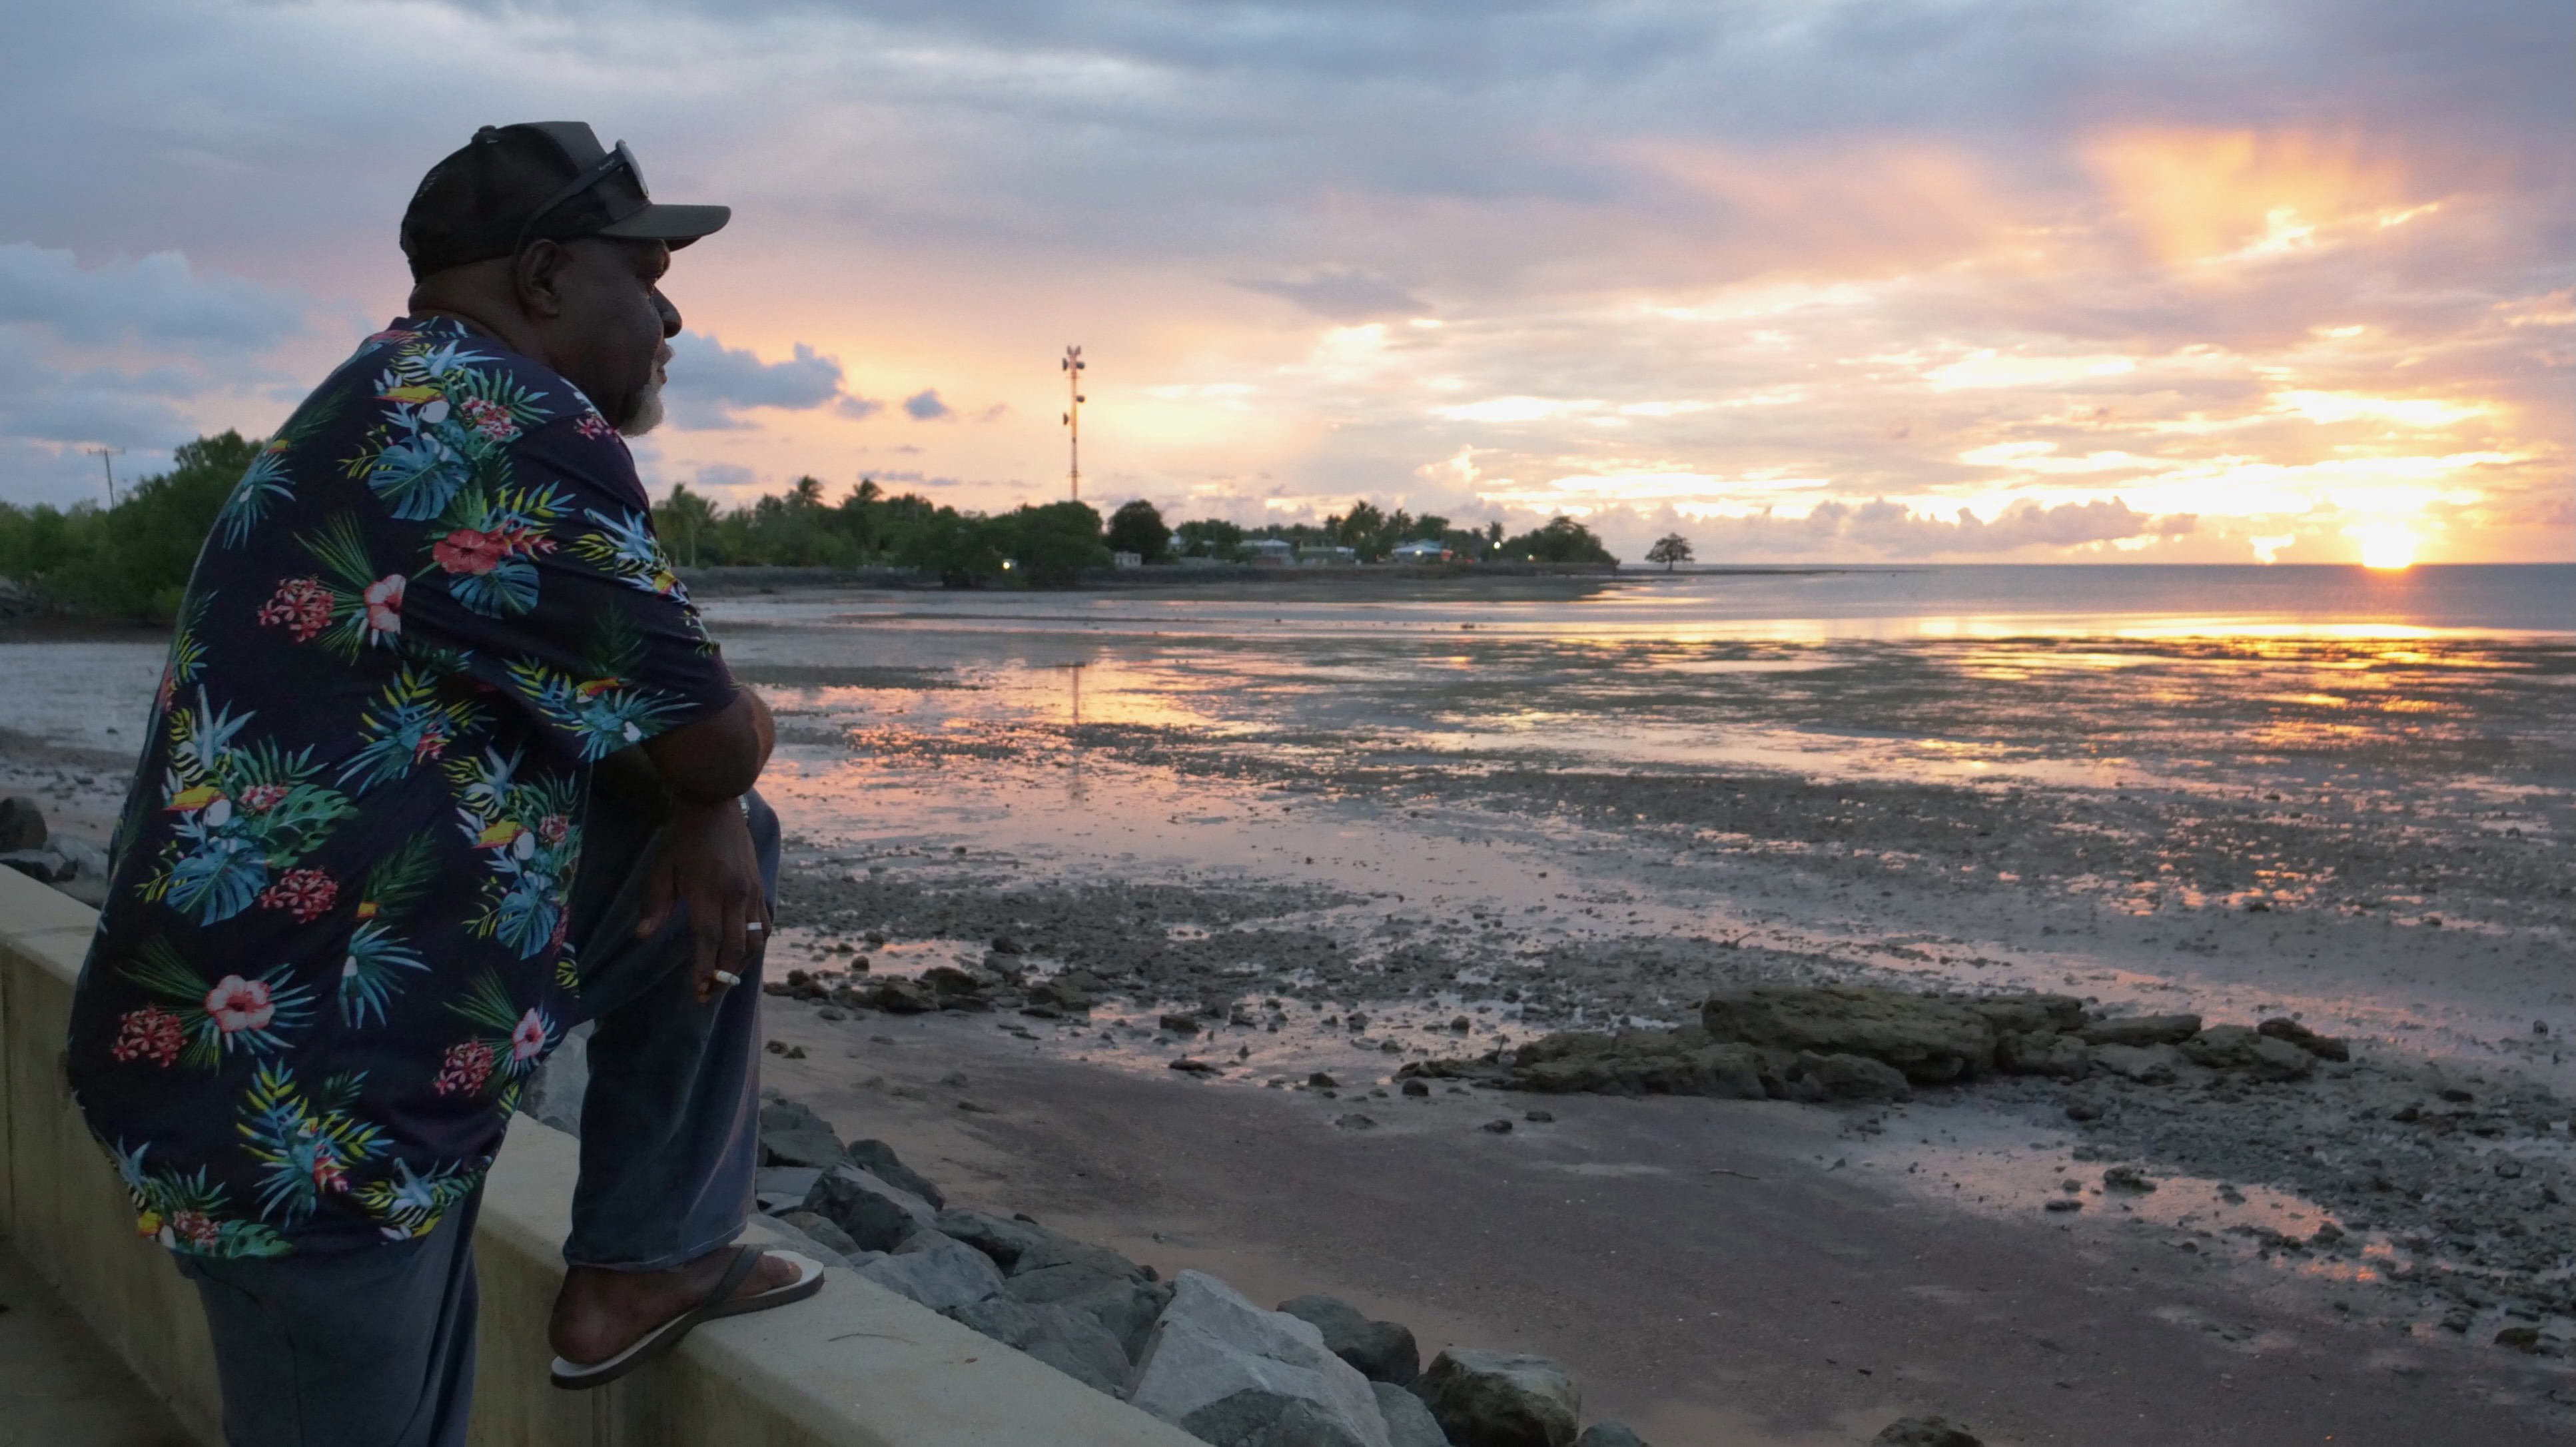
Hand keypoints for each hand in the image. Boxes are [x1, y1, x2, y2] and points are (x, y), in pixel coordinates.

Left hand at [634, 799, 769, 1003]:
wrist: (716, 806)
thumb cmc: (683, 837)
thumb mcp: (661, 867)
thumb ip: (655, 904)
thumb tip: (642, 937)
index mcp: (708, 891)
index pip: (708, 939)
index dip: (704, 968)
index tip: (698, 992)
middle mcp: (735, 895)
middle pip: (735, 946)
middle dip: (723, 976)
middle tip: (709, 995)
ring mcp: (752, 892)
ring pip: (755, 940)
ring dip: (743, 965)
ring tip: (726, 979)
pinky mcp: (760, 887)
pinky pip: (765, 924)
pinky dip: (757, 944)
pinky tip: (744, 953)